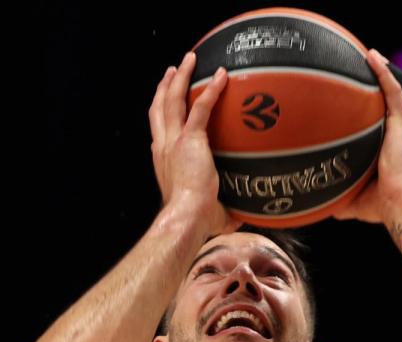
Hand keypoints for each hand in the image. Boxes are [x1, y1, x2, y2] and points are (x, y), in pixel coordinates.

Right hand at [149, 52, 239, 235]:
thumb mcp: (208, 210)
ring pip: (172, 100)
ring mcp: (174, 141)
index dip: (161, 114)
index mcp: (163, 161)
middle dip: (165, 87)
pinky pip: (201, 108)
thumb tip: (242, 216)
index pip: (159, 131)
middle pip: (159, 108)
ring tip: (188, 60)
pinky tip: (222, 76)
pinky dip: (211, 90)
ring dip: (180, 77)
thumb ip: (223, 209)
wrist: (186, 217)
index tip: (167, 103)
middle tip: (172, 71)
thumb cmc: (196, 221)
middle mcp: (163, 147)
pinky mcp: (190, 140)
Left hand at [333, 49, 401, 224]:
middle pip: (401, 103)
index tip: (372, 102)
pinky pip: (393, 89)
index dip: (387, 112)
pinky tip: (371, 56)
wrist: (400, 202)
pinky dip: (383, 72)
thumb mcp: (359, 201)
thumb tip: (324, 208)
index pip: (395, 124)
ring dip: (386, 73)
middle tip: (372, 73)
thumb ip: (344, 199)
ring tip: (370, 56)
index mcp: (397, 150)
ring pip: (398, 91)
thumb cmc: (384, 207)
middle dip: (389, 87)